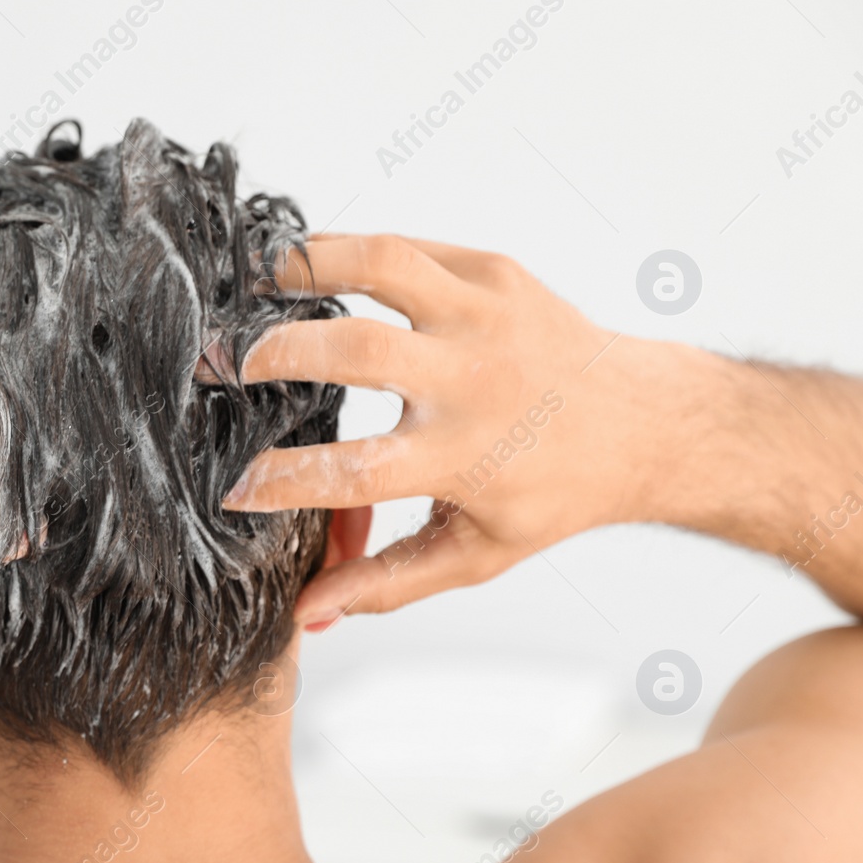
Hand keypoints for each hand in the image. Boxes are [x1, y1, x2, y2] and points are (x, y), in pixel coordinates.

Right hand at [223, 235, 670, 621]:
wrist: (642, 421)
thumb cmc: (552, 493)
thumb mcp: (475, 552)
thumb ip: (387, 582)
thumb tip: (309, 613)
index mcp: (464, 456)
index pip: (354, 470)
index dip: (281, 480)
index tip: (233, 487)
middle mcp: (475, 379)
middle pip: (355, 350)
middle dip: (271, 354)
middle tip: (219, 364)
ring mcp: (487, 315)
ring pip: (379, 264)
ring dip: (304, 265)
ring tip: (252, 279)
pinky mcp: (494, 272)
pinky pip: (405, 248)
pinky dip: (346, 251)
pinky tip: (305, 265)